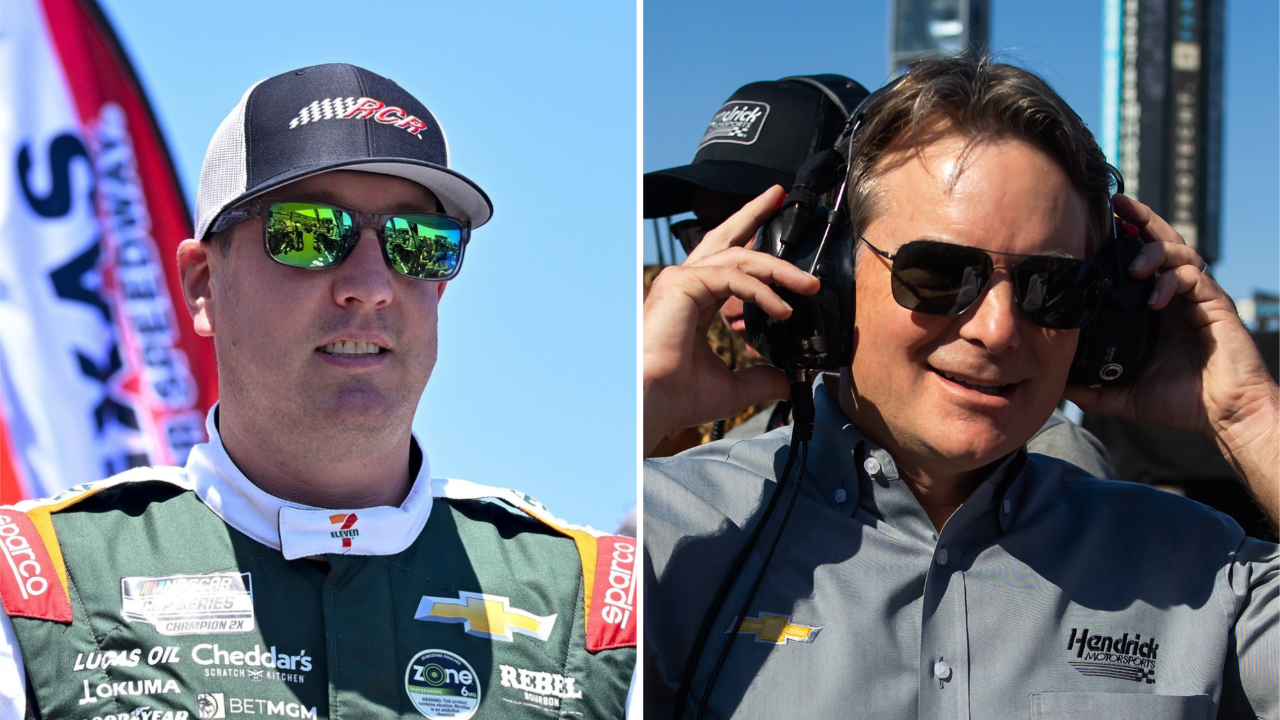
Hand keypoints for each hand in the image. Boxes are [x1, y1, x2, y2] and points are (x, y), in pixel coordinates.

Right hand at [643, 186, 818, 455]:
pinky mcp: (683, 284)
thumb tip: (787, 382)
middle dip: (754, 214)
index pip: (727, 261)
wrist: (654, 401)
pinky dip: (761, 291)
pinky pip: (733, 276)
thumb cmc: (676, 394)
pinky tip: (782, 309)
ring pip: (740, 257)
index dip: (752, 244)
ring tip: (808, 285)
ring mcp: (682, 280)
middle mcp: (686, 283)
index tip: (775, 234)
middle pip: (726, 237)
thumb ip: (760, 378)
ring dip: (779, 269)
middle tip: (780, 194)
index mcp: (694, 299)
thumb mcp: (731, 386)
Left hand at [1064, 194, 1277, 522]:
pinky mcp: (1216, 305)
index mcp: (1153, 308)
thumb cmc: (1180, 403)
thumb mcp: (1122, 393)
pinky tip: (1154, 298)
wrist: (1225, 417)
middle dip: (1139, 219)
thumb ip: (1090, 387)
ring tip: (1132, 267)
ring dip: (1153, 252)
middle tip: (1115, 204)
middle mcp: (1175, 296)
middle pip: (1159, 242)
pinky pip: (1195, 278)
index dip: (1120, 240)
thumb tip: (1053, 384)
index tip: (1094, 224)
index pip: (1136, 262)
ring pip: (1178, 252)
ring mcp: (1197, 298)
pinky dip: (1171, 281)